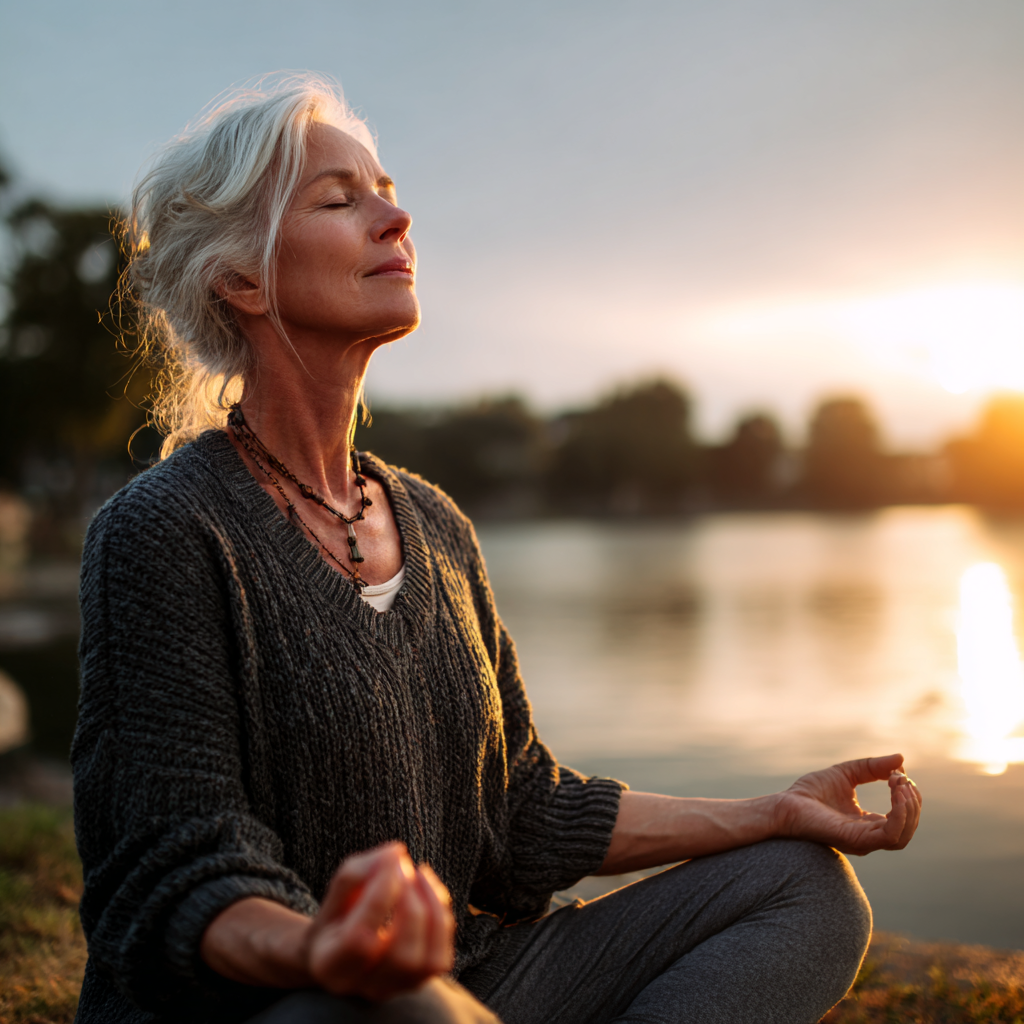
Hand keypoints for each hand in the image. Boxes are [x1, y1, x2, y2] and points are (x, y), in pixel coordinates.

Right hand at [305, 842, 454, 1000]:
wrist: (344, 949)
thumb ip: (355, 873)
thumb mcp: (335, 893)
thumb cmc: (339, 915)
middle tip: (404, 865)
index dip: (381, 894)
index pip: (360, 938)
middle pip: (399, 955)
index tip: (390, 859)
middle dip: (409, 902)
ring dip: (430, 908)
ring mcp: (394, 989)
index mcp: (330, 965)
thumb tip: (395, 854)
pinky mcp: (419, 982)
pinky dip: (441, 916)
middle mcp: (363, 988)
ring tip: (417, 872)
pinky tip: (427, 887)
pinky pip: (440, 957)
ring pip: (426, 961)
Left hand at [773, 753, 921, 855]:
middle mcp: (869, 835)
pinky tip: (897, 795)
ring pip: (903, 835)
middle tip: (899, 778)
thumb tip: (902, 759)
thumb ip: (872, 767)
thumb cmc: (810, 792)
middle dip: (911, 799)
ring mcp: (864, 840)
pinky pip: (890, 836)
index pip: (902, 816)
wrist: (784, 804)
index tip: (898, 773)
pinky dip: (900, 816)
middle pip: (907, 826)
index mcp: (867, 823)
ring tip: (900, 785)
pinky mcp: (856, 840)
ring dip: (909, 808)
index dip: (907, 794)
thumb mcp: (846, 773)